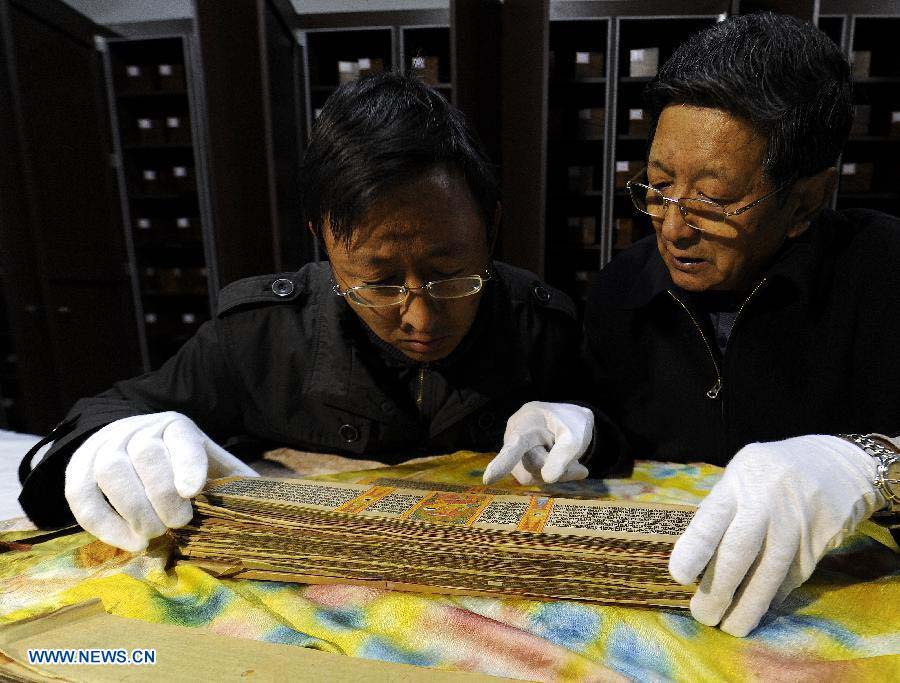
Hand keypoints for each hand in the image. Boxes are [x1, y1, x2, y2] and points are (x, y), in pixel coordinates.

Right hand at [64, 411, 256, 551]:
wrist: (131, 442)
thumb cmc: (181, 463)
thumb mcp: (210, 463)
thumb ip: (234, 481)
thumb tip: (271, 503)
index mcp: (177, 426)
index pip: (182, 439)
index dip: (187, 464)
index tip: (193, 492)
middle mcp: (139, 429)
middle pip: (145, 456)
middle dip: (161, 494)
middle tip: (177, 523)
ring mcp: (105, 445)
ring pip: (110, 472)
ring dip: (132, 509)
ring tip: (152, 535)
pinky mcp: (77, 468)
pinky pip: (80, 495)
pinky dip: (103, 523)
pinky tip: (129, 542)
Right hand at [483, 402, 592, 484]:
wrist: (567, 420)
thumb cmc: (569, 423)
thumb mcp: (575, 434)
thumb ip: (564, 454)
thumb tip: (548, 479)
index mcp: (526, 423)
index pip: (514, 445)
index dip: (502, 463)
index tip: (488, 479)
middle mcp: (512, 436)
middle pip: (532, 465)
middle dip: (556, 467)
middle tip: (580, 467)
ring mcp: (512, 452)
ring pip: (530, 476)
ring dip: (553, 473)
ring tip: (563, 458)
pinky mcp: (516, 464)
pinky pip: (531, 477)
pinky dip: (549, 475)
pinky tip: (556, 464)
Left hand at [669, 435, 884, 636]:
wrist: (836, 465)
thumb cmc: (769, 475)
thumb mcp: (740, 475)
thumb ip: (720, 510)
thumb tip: (693, 556)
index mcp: (739, 481)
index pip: (712, 516)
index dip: (695, 547)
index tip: (677, 575)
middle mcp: (767, 501)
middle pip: (741, 550)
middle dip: (719, 589)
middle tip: (703, 615)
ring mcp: (796, 522)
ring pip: (770, 572)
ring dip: (749, 605)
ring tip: (730, 626)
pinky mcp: (820, 541)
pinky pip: (792, 576)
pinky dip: (773, 596)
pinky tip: (758, 609)